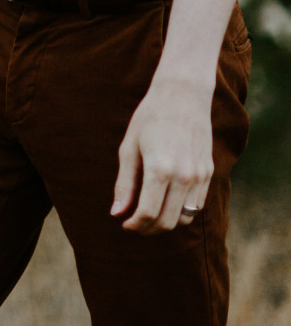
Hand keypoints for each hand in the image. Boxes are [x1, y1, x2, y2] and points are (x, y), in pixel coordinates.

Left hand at [111, 75, 213, 233]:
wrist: (182, 96)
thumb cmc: (148, 119)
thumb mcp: (128, 149)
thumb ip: (124, 184)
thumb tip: (116, 213)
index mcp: (160, 169)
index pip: (148, 214)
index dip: (134, 224)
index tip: (124, 223)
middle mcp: (184, 177)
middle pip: (168, 222)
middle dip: (148, 229)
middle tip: (134, 223)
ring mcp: (200, 176)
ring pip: (185, 218)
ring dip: (166, 222)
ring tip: (148, 214)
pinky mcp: (209, 172)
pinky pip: (197, 205)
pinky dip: (181, 211)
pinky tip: (165, 202)